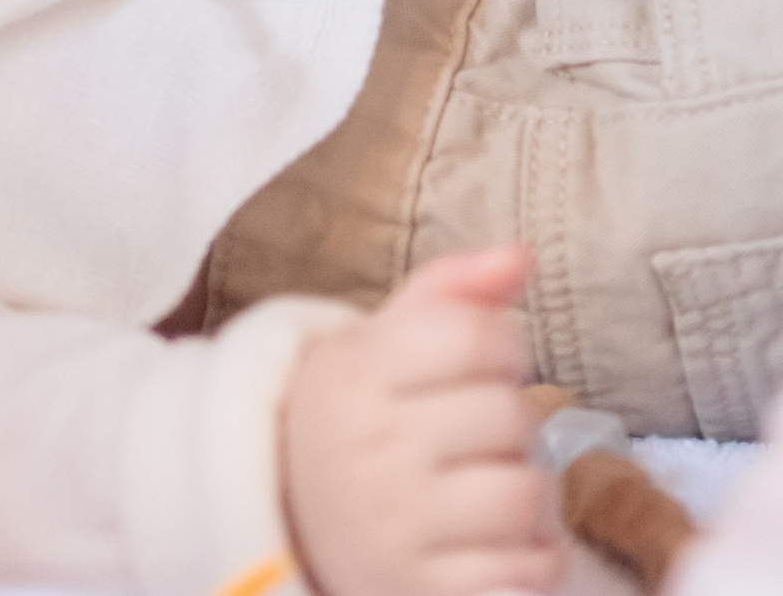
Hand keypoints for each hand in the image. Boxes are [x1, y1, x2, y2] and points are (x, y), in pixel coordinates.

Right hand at [284, 248, 563, 595]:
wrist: (285, 523)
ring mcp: (393, 525)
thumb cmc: (355, 423)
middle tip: (467, 438)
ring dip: (526, 498)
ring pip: (528, 494)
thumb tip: (520, 253)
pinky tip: (487, 544)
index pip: (477, 334)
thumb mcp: (376, 349)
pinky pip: (530, 568)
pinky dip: (528, 559)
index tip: (473, 365)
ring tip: (482, 493)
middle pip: (511, 414)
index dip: (498, 345)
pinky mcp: (422, 590)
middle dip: (507, 425)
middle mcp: (366, 445)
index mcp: (353, 373)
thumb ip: (447, 297)